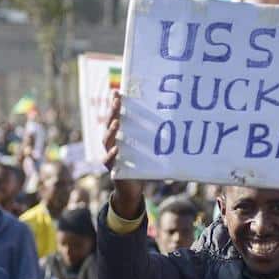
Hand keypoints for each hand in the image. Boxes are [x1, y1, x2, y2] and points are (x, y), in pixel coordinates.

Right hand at [103, 92, 144, 218]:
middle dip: (113, 112)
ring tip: (116, 122)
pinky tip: (117, 149)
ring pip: (107, 141)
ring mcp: (110, 155)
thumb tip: (171, 117)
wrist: (132, 187)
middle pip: (109, 124)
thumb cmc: (141, 163)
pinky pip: (109, 161)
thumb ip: (151, 134)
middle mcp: (111, 143)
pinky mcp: (113, 169)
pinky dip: (112, 155)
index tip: (118, 91)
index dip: (115, 104)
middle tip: (117, 100)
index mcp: (119, 135)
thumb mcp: (146, 147)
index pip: (116, 116)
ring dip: (111, 131)